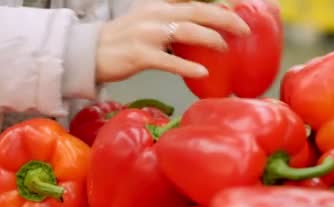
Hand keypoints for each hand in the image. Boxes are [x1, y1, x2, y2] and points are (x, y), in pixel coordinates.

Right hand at [95, 0, 250, 82]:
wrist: (89, 52)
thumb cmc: (122, 41)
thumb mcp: (147, 21)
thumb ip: (171, 22)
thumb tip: (200, 32)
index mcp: (159, 7)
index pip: (193, 2)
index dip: (218, 5)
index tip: (239, 8)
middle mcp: (155, 16)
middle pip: (196, 12)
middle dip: (223, 18)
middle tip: (244, 28)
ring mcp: (147, 35)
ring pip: (186, 31)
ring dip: (209, 38)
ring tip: (225, 46)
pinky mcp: (139, 55)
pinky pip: (168, 61)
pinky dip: (187, 66)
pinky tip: (202, 72)